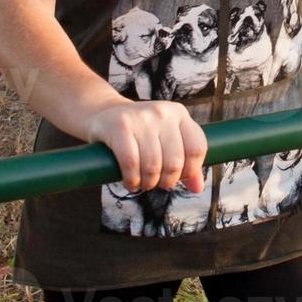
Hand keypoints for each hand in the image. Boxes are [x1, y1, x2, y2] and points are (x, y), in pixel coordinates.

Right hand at [84, 97, 208, 192]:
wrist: (104, 114)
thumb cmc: (140, 133)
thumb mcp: (165, 140)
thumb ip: (184, 162)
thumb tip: (198, 188)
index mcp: (179, 114)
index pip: (197, 148)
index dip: (190, 171)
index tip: (178, 178)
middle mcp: (163, 112)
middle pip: (175, 161)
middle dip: (166, 181)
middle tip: (156, 184)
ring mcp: (141, 118)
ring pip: (153, 165)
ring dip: (147, 183)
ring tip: (142, 184)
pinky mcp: (120, 126)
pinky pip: (131, 163)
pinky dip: (132, 180)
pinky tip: (130, 182)